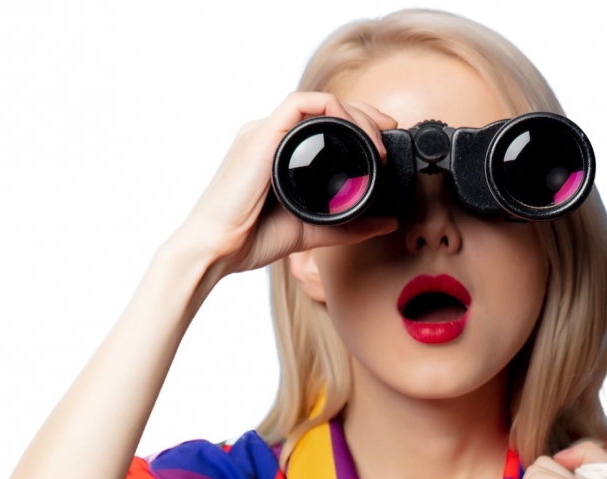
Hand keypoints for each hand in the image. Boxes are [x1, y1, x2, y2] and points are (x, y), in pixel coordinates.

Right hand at [169, 91, 399, 279]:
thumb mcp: (314, 230)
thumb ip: (351, 226)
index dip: (358, 123)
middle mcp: (272, 136)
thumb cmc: (253, 238)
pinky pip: (299, 105)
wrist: (219, 249)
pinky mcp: (261, 136)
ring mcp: (265, 133)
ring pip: (316, 101)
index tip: (383, 141)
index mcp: (281, 153)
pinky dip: (331, 109)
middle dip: (363, 113)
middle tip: (388, 131)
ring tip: (376, 137)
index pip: (323, 123)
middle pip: (324, 107)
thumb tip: (388, 222)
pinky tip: (352, 130)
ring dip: (352, 112)